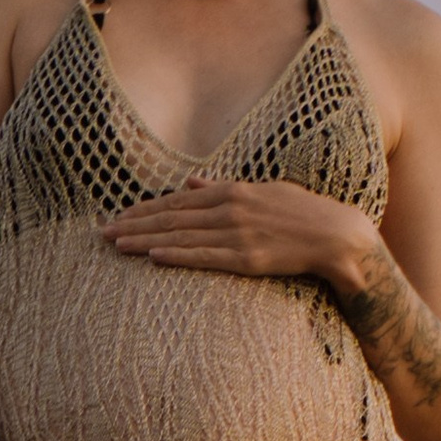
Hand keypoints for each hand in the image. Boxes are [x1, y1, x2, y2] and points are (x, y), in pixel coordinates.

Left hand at [99, 177, 370, 286]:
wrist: (337, 235)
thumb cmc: (301, 212)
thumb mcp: (261, 190)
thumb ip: (223, 187)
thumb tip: (192, 182)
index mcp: (231, 192)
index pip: (176, 202)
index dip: (144, 210)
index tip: (118, 217)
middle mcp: (229, 209)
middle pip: (171, 218)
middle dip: (134, 225)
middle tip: (102, 234)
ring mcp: (238, 233)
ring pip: (181, 237)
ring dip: (146, 241)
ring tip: (117, 246)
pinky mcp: (248, 258)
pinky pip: (205, 257)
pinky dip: (178, 256)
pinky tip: (154, 257)